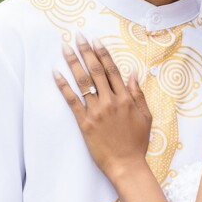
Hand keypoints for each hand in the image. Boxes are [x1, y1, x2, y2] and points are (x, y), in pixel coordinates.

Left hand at [55, 33, 151, 179]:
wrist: (126, 165)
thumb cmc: (137, 143)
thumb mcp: (146, 117)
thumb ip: (138, 94)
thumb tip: (133, 73)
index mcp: (126, 99)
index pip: (112, 70)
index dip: (103, 53)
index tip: (96, 41)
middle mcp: (111, 101)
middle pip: (96, 71)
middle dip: (86, 51)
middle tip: (78, 36)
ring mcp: (97, 111)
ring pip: (83, 82)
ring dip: (73, 62)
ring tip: (65, 48)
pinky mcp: (85, 123)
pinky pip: (72, 100)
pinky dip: (63, 86)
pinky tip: (56, 73)